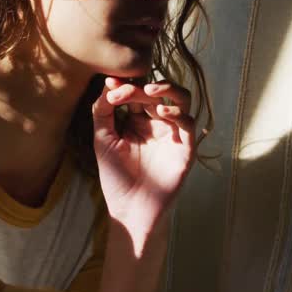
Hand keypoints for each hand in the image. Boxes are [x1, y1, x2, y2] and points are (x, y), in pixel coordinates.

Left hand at [91, 77, 196, 224]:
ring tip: (151, 91)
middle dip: (142, 87)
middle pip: (160, 92)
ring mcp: (174, 134)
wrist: (128, 209)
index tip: (109, 85)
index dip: (126, 85)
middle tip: (126, 90)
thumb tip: (108, 82)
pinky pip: (189, 125)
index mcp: (140, 120)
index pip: (138, 93)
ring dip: (169, 90)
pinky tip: (162, 113)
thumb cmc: (115, 176)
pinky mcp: (186, 149)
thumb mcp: (103, 139)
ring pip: (182, 100)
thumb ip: (103, 111)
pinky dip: (178, 115)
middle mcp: (159, 123)